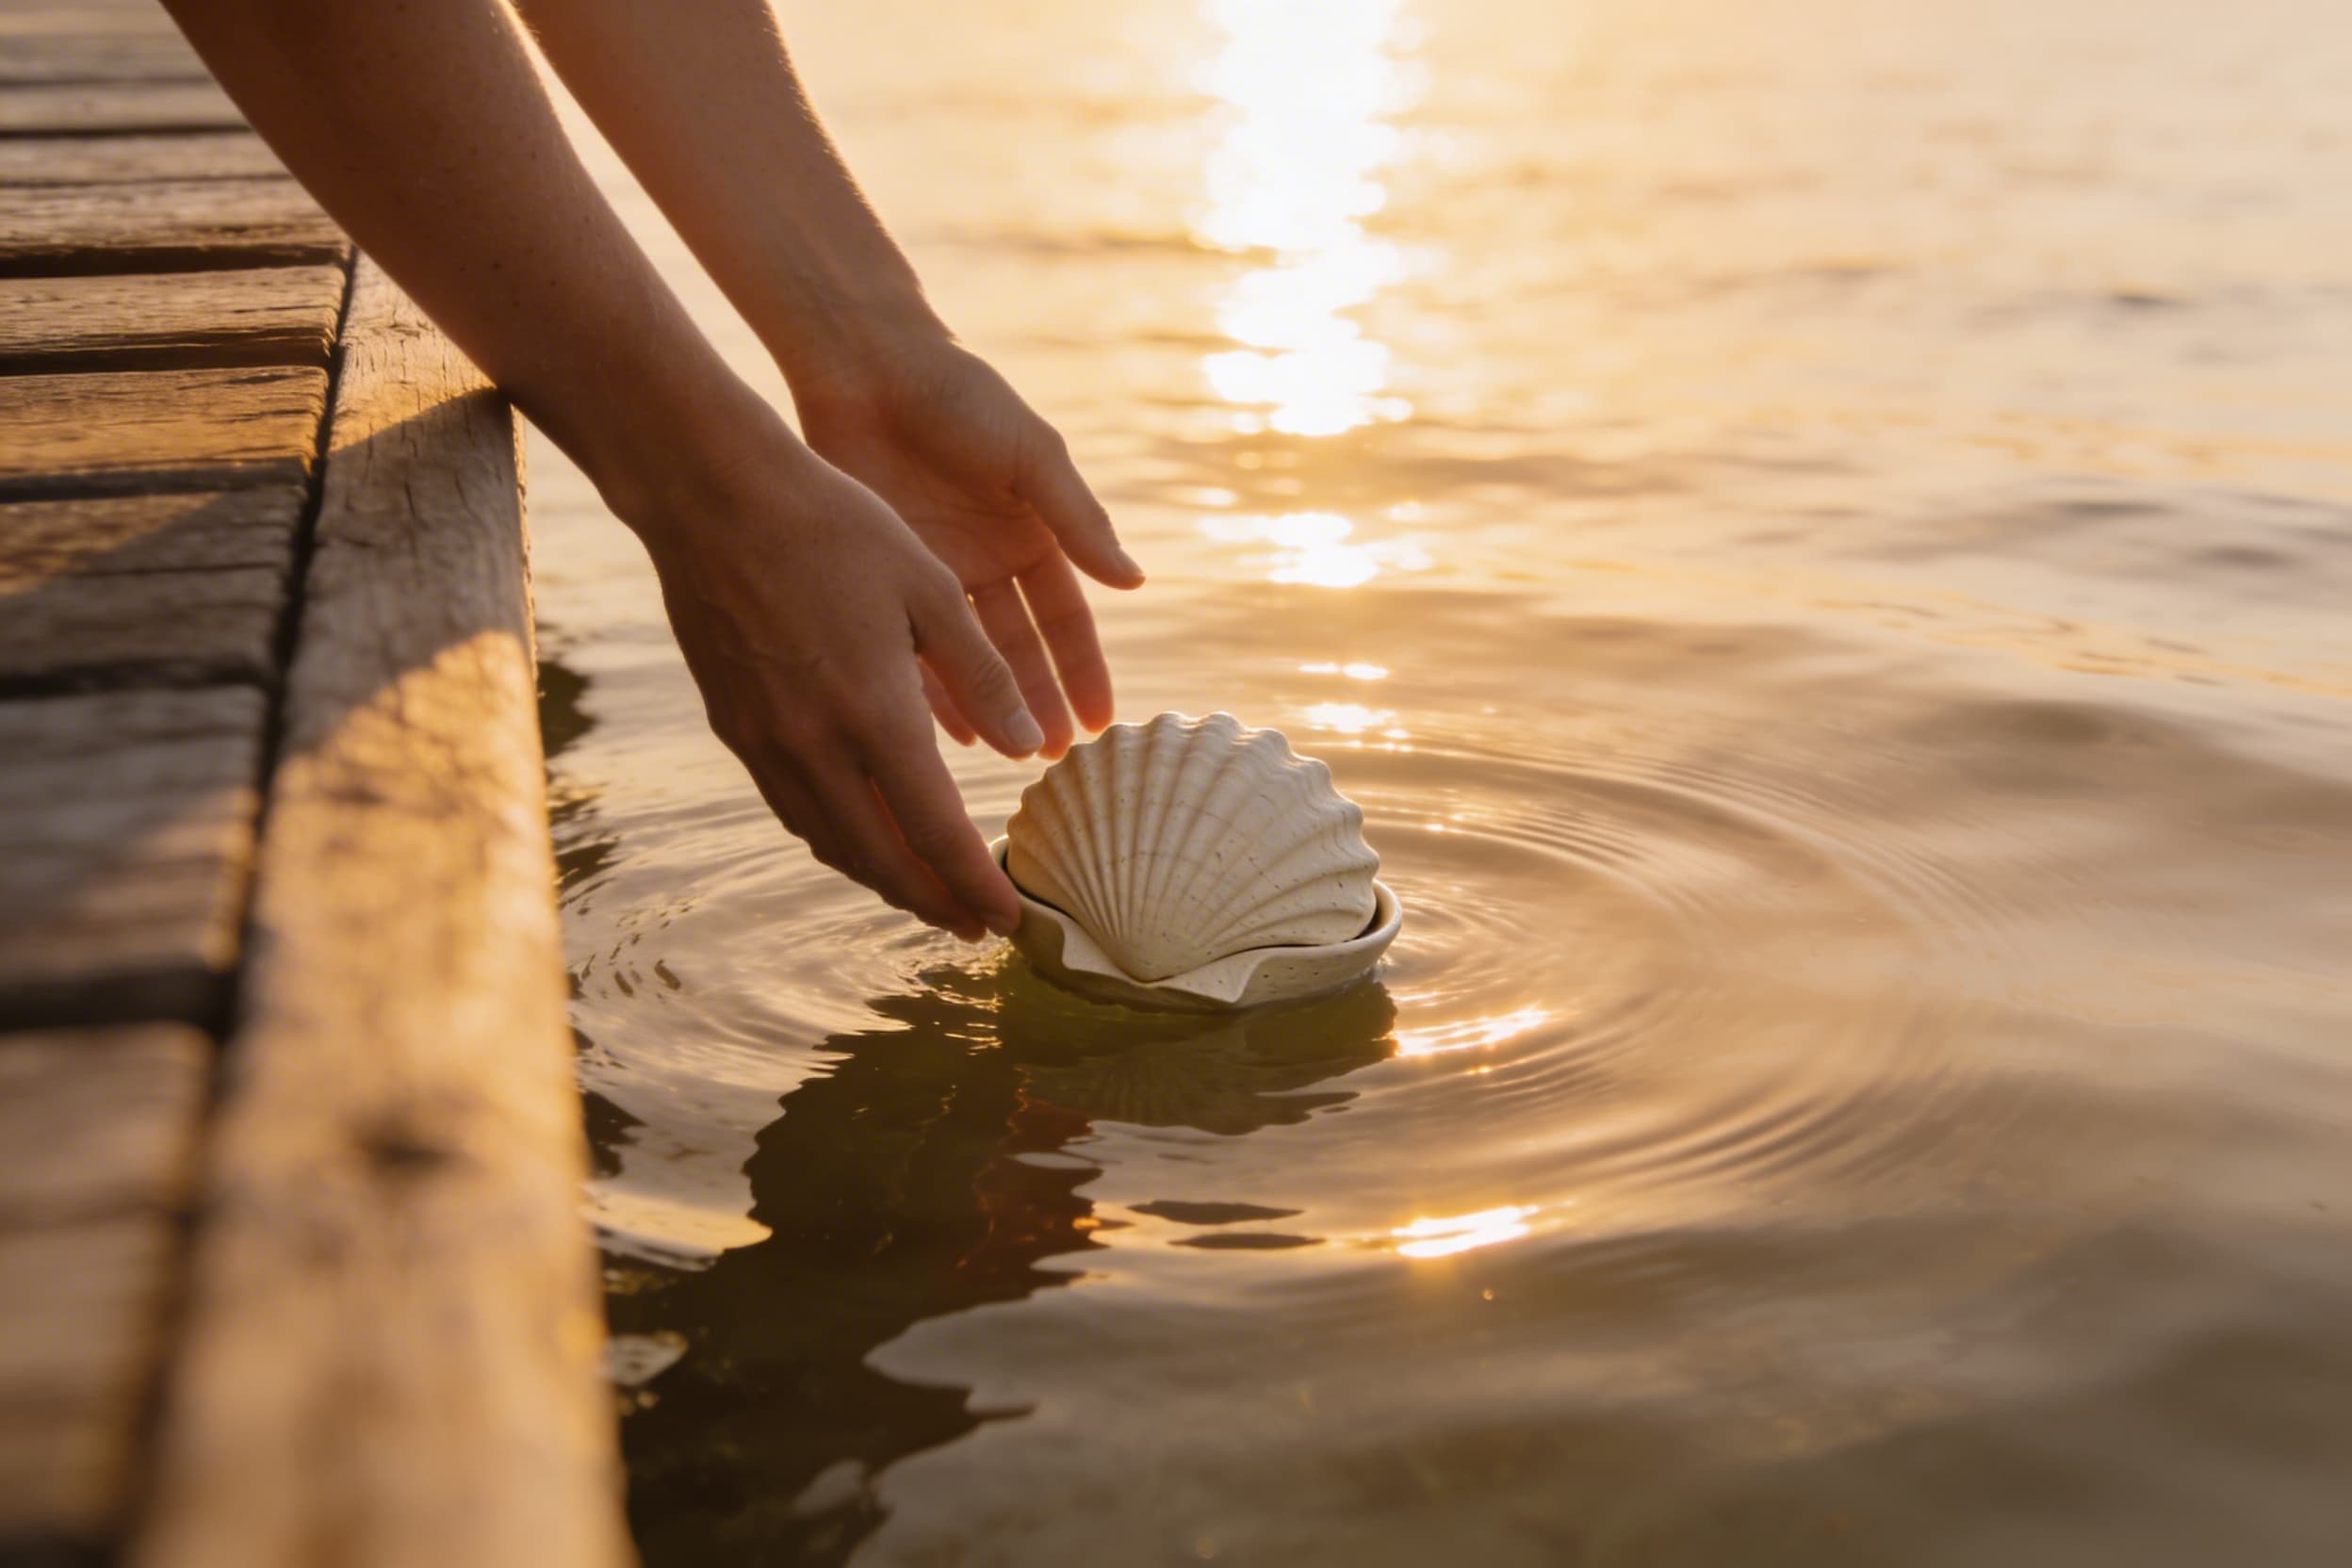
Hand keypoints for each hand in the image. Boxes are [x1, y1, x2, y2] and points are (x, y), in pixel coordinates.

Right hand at [629, 434, 1044, 940]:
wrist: (713, 499)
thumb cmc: (836, 529)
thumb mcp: (930, 590)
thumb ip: (984, 675)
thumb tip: (1029, 747)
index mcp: (876, 714)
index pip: (938, 833)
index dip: (978, 886)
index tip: (1011, 919)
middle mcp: (817, 747)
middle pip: (884, 860)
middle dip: (935, 904)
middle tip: (975, 926)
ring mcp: (768, 744)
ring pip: (834, 844)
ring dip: (886, 880)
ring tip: (928, 894)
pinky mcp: (737, 729)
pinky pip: (797, 811)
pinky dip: (840, 840)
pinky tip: (867, 836)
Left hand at [789, 335, 1143, 756]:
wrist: (866, 364)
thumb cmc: (958, 396)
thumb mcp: (1031, 456)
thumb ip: (1078, 519)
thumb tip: (1135, 582)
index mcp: (1029, 534)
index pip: (1065, 619)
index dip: (1084, 670)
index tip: (1101, 723)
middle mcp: (984, 563)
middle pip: (1018, 651)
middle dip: (1037, 704)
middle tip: (1053, 762)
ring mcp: (932, 572)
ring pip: (965, 657)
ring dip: (986, 706)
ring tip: (1002, 759)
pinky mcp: (882, 573)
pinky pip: (906, 644)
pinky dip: (924, 687)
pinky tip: (940, 731)